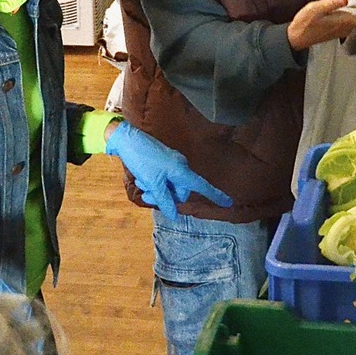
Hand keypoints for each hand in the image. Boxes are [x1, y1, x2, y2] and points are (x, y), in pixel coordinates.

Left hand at [106, 120, 233, 218]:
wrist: (127, 139)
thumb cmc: (142, 159)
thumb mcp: (153, 182)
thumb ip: (165, 199)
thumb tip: (175, 215)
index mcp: (181, 171)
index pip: (202, 186)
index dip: (215, 195)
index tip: (228, 202)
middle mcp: (180, 167)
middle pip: (180, 191)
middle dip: (165, 196)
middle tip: (148, 195)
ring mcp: (172, 164)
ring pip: (169, 186)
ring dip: (155, 189)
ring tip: (142, 184)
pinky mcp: (163, 161)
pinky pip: (163, 178)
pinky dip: (153, 182)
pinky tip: (141, 178)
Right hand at [286, 0, 355, 51]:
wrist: (295, 39)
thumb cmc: (304, 24)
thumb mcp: (315, 10)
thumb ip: (330, 2)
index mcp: (345, 20)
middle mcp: (347, 24)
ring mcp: (342, 25)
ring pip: (355, 11)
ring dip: (350, 1)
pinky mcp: (337, 24)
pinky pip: (345, 11)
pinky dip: (339, 2)